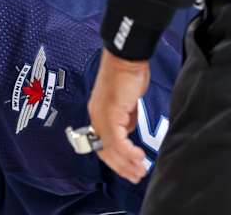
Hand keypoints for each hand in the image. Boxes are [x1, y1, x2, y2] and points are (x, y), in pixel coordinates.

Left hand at [88, 49, 149, 182]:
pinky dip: (128, 151)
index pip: (103, 144)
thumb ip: (126, 119)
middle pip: (105, 150)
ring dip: (127, 162)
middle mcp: (96, 117)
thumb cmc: (127, 76)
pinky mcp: (110, 113)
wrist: (126, 59)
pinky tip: (139, 156)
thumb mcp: (128, 103)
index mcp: (98, 115)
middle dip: (121, 166)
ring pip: (111, 147)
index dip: (115, 160)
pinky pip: (117, 139)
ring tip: (140, 171)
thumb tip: (128, 132)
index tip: (128, 169)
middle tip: (136, 176)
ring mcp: (101, 116)